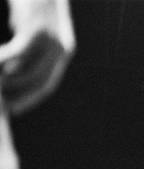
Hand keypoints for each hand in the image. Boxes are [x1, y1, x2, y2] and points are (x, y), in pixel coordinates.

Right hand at [0, 0, 75, 114]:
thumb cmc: (28, 3)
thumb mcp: (30, 30)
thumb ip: (28, 51)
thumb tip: (14, 70)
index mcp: (64, 51)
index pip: (46, 85)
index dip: (29, 99)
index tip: (13, 109)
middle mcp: (62, 48)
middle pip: (40, 83)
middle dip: (18, 97)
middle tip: (0, 105)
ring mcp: (51, 39)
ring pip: (29, 72)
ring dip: (8, 83)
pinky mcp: (36, 29)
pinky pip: (18, 54)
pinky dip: (3, 61)